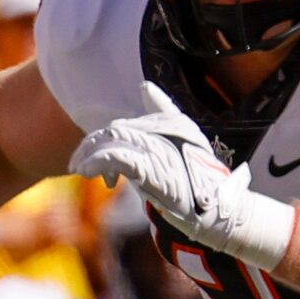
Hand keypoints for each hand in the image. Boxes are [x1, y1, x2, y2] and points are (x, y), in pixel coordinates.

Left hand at [71, 83, 296, 269]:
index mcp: (175, 123)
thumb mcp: (185, 144)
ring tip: (80, 169)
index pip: (129, 123)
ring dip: (88, 154)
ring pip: (111, 140)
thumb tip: (146, 86)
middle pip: (116, 130)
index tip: (103, 162)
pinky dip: (95, 163)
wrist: (219, 212)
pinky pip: (113, 157)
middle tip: (81, 165)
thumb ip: (164, 115)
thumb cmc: (202, 183)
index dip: (111, 140)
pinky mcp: (151, 167)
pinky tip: (86, 173)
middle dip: (93, 146)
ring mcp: (160, 148)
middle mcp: (167, 131)